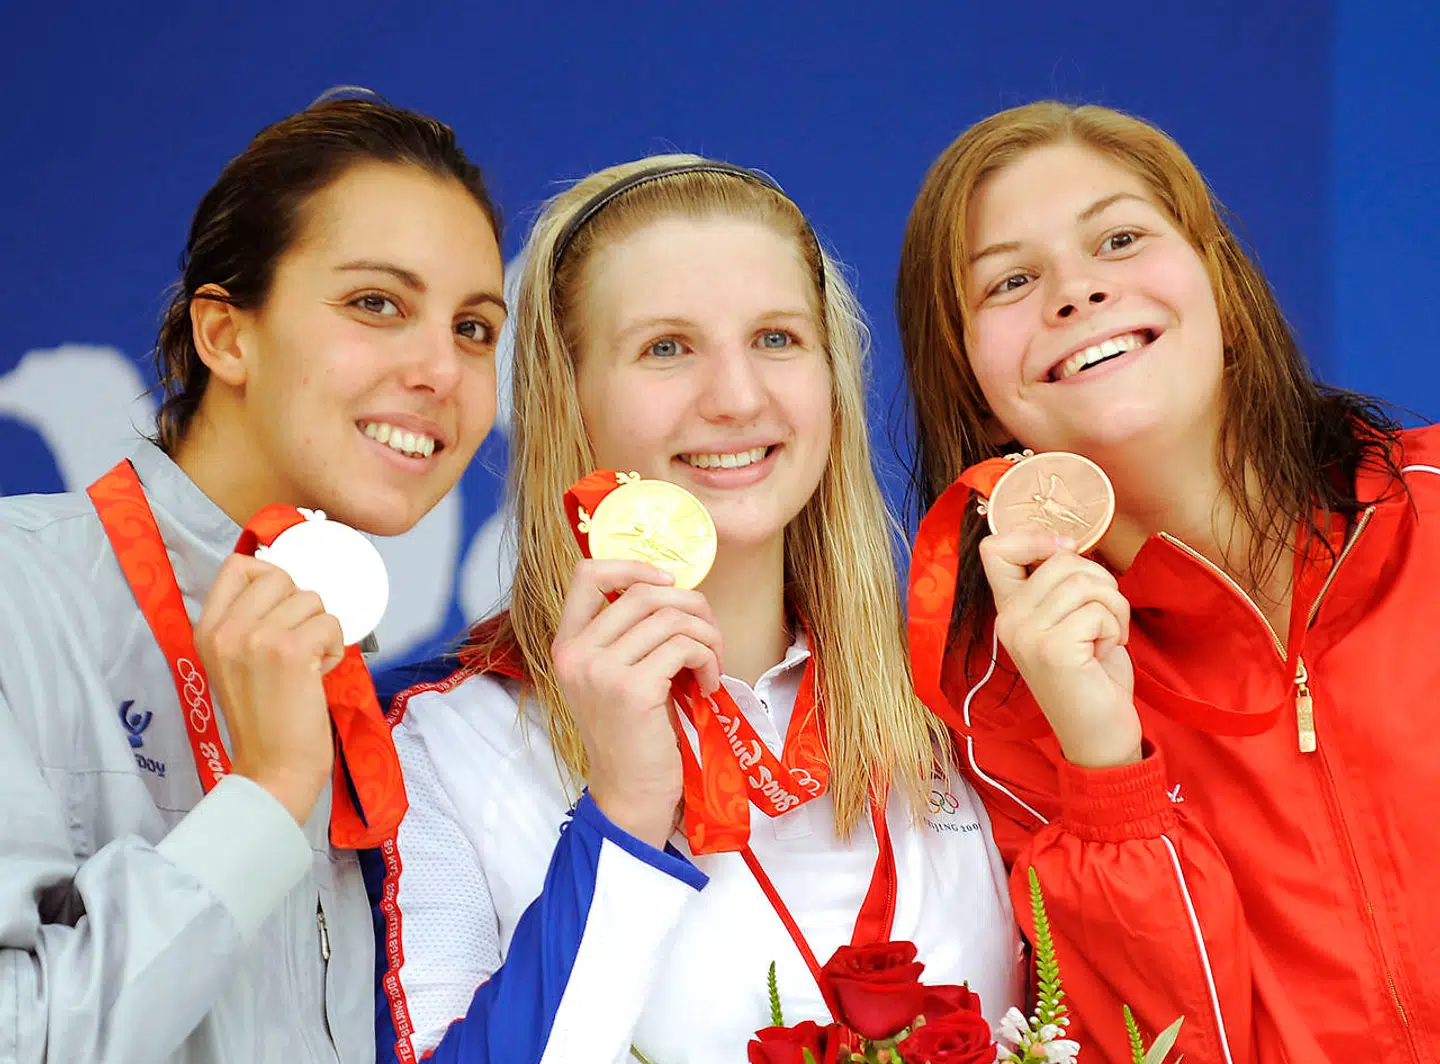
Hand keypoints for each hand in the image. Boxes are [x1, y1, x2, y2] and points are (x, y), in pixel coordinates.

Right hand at [193, 555, 344, 822]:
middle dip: (302, 605)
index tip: (283, 604)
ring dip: (321, 629)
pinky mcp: (289, 651)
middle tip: (298, 642)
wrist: (272, 767)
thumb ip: (246, 624)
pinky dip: (334, 647)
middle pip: (280, 575)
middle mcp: (226, 630)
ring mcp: (256, 639)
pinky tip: (318, 673)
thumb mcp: (234, 663)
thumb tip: (285, 582)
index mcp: (208, 629)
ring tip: (308, 663)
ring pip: (312, 598)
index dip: (270, 574)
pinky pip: (330, 622)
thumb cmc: (264, 717)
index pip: (237, 565)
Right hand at [551, 559, 723, 847]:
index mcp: (567, 644)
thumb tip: (673, 587)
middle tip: (709, 635)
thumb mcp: (617, 676)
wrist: (630, 794)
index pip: (587, 573)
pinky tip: (709, 683)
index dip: (634, 565)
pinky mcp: (633, 690)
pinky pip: (684, 647)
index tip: (669, 584)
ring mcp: (600, 671)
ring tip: (712, 663)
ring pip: (671, 618)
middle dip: (691, 605)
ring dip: (706, 636)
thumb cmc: (633, 733)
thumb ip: (628, 635)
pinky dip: (708, 659)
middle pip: (643, 592)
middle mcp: (576, 653)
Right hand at [979, 529, 1141, 768]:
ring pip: (1084, 581)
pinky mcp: (1052, 649)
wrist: (1099, 735)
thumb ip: (1057, 586)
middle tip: (1102, 619)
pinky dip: (1114, 629)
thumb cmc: (1091, 675)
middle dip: (1100, 582)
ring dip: (1112, 607)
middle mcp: (1008, 620)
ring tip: (1106, 636)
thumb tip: (1066, 545)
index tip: (1065, 556)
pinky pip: (1098, 610)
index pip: (995, 548)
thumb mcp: (1066, 621)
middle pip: (1061, 559)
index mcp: (1008, 610)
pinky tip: (1104, 654)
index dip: (1036, 538)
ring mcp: (1026, 635)